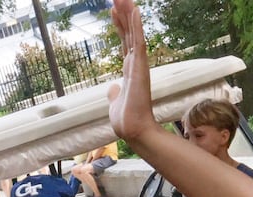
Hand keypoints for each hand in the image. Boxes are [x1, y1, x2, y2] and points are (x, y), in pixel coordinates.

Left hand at [107, 0, 154, 143]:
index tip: (113, 10)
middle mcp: (135, 62)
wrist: (133, 129)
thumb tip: (112, 88)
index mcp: (129, 68)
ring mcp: (139, 63)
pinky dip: (137, 25)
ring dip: (128, 14)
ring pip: (133, 32)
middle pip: (128, 32)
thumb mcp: (115, 102)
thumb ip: (114, 92)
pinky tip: (134, 10)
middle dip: (123, 14)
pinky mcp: (140, 67)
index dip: (119, 25)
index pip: (124, 41)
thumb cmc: (126, 118)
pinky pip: (138, 41)